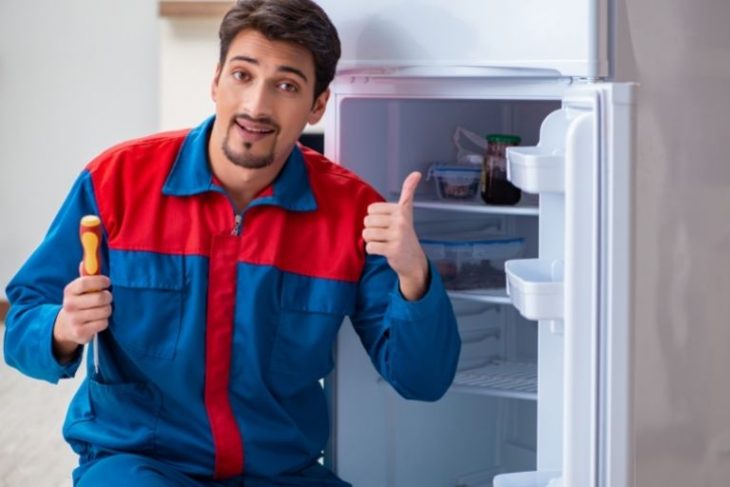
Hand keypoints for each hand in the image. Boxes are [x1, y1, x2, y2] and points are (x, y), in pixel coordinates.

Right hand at [52, 268, 112, 362]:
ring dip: (107, 309)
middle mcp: (69, 305)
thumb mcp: (79, 289)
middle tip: (107, 298)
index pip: (86, 283)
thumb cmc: (79, 302)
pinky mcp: (80, 332)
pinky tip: (98, 320)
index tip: (107, 282)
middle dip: (108, 297)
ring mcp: (74, 320)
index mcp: (69, 291)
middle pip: (99, 298)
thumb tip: (86, 261)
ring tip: (102, 309)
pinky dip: (104, 321)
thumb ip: (86, 276)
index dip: (100, 281)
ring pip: (104, 311)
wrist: (66, 326)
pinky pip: (103, 323)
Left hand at [363, 171, 428, 300]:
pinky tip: (383, 251)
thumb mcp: (406, 211)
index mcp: (401, 210)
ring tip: (384, 242)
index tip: (387, 224)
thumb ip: (408, 191)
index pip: (371, 209)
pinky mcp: (393, 250)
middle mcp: (401, 221)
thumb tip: (416, 173)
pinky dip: (372, 251)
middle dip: (372, 230)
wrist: (413, 259)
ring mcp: (398, 236)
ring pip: (367, 234)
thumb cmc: (405, 233)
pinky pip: (370, 247)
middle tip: (385, 235)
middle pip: (367, 222)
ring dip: (372, 241)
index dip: (375, 218)